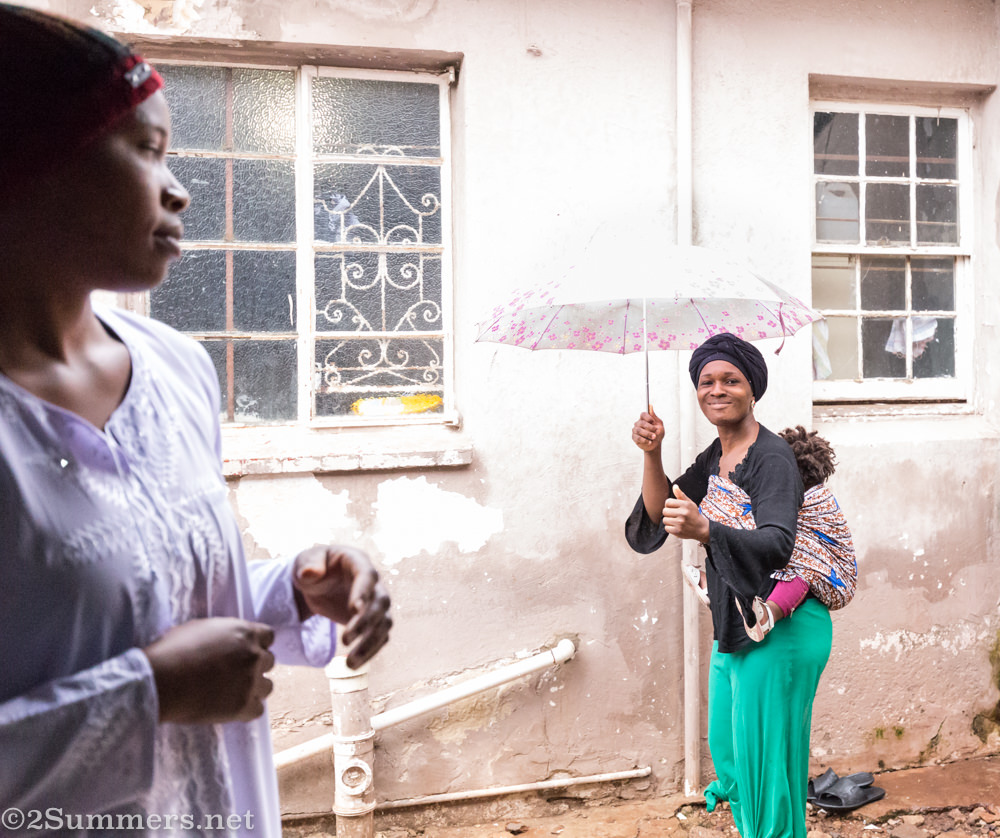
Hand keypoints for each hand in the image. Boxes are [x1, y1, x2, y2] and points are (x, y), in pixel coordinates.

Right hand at [143, 617, 275, 723]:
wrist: (162, 680)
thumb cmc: (173, 651)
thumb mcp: (200, 628)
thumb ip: (222, 634)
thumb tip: (225, 641)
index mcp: (244, 633)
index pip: (268, 636)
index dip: (258, 644)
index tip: (246, 651)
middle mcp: (253, 655)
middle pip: (268, 661)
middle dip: (254, 665)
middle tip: (235, 673)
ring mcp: (251, 681)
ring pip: (267, 686)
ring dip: (254, 688)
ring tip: (233, 692)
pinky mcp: (243, 706)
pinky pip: (258, 710)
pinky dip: (247, 710)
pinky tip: (231, 707)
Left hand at [293, 545, 391, 668]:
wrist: (318, 582)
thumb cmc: (313, 567)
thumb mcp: (305, 561)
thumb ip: (307, 566)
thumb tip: (310, 573)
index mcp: (358, 562)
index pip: (368, 575)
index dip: (364, 592)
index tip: (354, 609)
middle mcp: (374, 583)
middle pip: (380, 602)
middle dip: (366, 622)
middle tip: (345, 639)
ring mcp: (375, 603)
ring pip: (384, 623)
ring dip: (370, 643)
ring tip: (350, 663)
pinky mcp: (373, 621)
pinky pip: (379, 637)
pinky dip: (370, 651)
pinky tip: (353, 665)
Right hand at [633, 407, 664, 451]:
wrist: (656, 443)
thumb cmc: (658, 432)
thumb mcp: (659, 424)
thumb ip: (654, 416)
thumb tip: (650, 405)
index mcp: (644, 419)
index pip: (643, 414)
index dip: (648, 417)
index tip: (653, 422)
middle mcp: (638, 423)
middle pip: (641, 423)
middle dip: (650, 427)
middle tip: (656, 431)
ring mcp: (635, 430)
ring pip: (639, 430)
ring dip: (647, 434)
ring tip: (654, 437)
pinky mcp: (634, 437)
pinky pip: (638, 438)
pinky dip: (644, 440)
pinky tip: (650, 442)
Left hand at [662, 485, 709, 543]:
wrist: (702, 529)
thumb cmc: (694, 515)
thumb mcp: (690, 503)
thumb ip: (681, 495)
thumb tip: (674, 486)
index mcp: (685, 505)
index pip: (667, 502)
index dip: (669, 505)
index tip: (673, 508)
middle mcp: (683, 513)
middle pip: (664, 511)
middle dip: (668, 513)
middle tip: (674, 515)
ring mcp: (680, 523)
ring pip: (665, 520)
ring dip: (669, 521)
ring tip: (676, 521)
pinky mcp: (678, 531)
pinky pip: (666, 528)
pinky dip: (670, 528)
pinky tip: (676, 527)